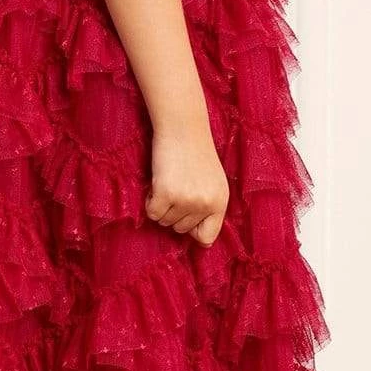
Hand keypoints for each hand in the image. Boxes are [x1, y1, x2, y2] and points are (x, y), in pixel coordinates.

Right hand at [146, 125, 230, 247]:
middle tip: (177, 187)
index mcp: (220, 201)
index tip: (186, 216)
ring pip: (165, 222)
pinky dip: (150, 202)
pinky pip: (152, 213)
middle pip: (181, 229)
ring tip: (168, 182)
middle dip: (175, 212)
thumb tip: (202, 242)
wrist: (183, 128)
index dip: (192, 229)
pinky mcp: (165, 193)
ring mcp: (185, 200)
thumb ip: (209, 208)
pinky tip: (157, 184)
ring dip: (162, 205)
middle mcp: (205, 204)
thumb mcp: (213, 182)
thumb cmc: (196, 153)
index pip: (207, 237)